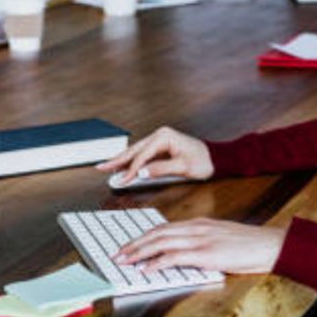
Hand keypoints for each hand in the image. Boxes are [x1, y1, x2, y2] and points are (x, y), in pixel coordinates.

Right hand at [95, 126, 213, 185]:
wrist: (216, 158)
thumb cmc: (203, 161)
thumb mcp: (183, 167)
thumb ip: (161, 169)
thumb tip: (141, 172)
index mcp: (164, 137)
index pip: (142, 156)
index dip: (131, 169)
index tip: (123, 180)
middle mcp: (160, 135)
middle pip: (134, 150)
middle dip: (117, 160)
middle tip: (101, 168)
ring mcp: (160, 140)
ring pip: (136, 151)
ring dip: (121, 160)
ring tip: (106, 167)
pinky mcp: (161, 147)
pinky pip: (142, 154)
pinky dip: (131, 161)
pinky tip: (122, 166)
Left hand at [115, 217, 286, 274]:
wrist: (269, 245)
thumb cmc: (249, 245)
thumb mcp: (221, 239)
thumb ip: (201, 243)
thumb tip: (184, 254)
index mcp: (199, 224)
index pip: (163, 228)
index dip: (143, 237)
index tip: (129, 246)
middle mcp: (196, 228)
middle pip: (157, 234)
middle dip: (134, 244)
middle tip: (118, 254)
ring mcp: (201, 240)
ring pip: (161, 242)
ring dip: (139, 252)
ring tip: (125, 261)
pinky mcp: (206, 254)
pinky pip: (175, 256)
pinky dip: (157, 262)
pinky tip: (147, 268)